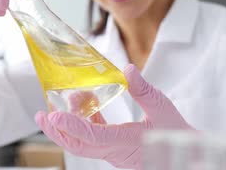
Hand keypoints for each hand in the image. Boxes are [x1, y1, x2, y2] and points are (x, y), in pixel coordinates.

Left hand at [35, 64, 193, 168]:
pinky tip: (86, 104)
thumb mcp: (163, 108)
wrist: (184, 156)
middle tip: (41, 114)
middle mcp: (116, 151)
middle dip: (57, 131)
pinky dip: (84, 123)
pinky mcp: (114, 149)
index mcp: (127, 141)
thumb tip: (127, 70)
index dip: (71, 126)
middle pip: (78, 145)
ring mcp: (113, 152)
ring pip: (83, 143)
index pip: (92, 137)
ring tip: (63, 101)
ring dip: (69, 125)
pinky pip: (93, 139)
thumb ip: (144, 90)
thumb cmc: (175, 133)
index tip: (53, 116)